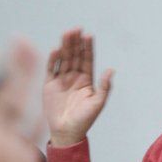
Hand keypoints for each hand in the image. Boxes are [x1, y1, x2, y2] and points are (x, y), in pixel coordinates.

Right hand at [42, 28, 113, 146]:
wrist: (66, 132)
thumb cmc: (84, 120)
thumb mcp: (98, 103)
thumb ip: (104, 86)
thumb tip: (111, 70)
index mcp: (86, 80)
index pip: (87, 60)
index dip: (88, 48)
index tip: (89, 35)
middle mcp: (74, 77)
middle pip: (74, 56)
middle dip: (75, 43)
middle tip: (76, 29)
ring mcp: (61, 80)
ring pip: (63, 59)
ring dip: (65, 47)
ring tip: (66, 33)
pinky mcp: (49, 85)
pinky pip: (51, 69)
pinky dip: (53, 60)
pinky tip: (56, 50)